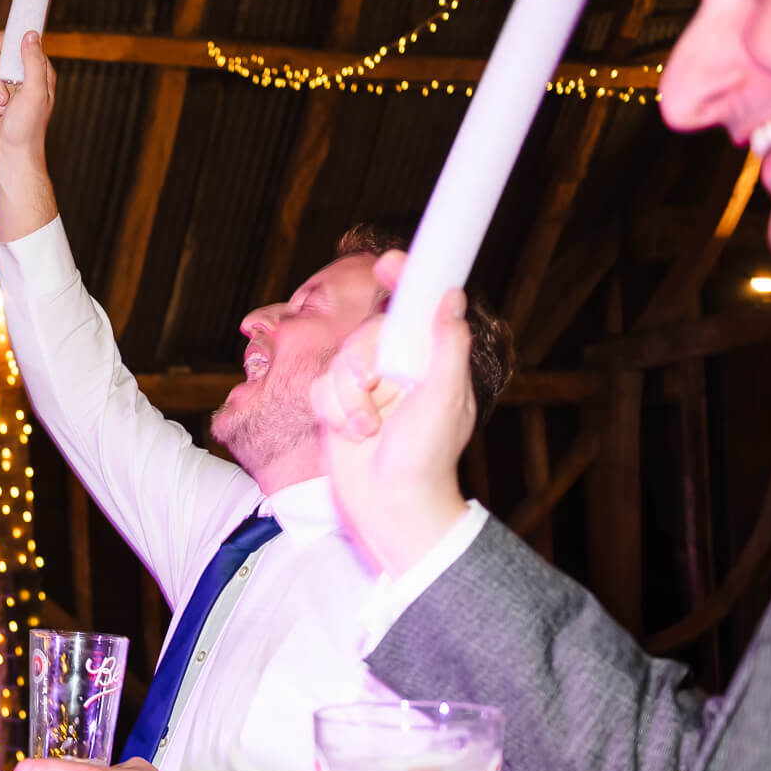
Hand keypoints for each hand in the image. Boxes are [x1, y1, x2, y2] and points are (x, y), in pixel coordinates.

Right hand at [0, 30, 55, 170]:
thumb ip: (33, 62)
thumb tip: (30, 34)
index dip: (2, 43)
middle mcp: (20, 77)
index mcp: (36, 70)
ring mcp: (4, 89)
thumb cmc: (27, 127)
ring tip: (1, 112)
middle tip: (4, 98)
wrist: (12, 156)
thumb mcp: (35, 92)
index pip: (17, 42)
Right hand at [308, 251, 473, 574]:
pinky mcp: (337, 406)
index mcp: (430, 361)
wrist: (388, 508)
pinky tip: (352, 434)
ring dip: (346, 398)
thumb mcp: (445, 401)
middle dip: (361, 362)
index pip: (416, 308)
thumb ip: (447, 347)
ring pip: (338, 361)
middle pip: (365, 334)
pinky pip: (320, 388)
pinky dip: (331, 411)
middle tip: (373, 390)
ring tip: (365, 428)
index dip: (403, 279)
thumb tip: (450, 297)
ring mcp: (366, 387)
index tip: (390, 262)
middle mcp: (397, 368)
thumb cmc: (426, 460)